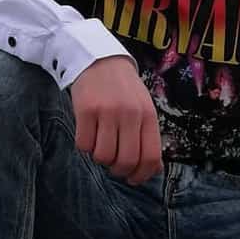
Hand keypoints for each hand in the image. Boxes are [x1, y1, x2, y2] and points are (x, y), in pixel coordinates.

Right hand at [71, 56, 162, 184]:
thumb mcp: (144, 108)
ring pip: (103, 156)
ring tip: (100, 145)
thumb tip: (155, 170)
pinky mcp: (85, 110)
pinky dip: (85, 146)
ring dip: (100, 158)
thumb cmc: (124, 90)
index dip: (141, 175)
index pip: (150, 157)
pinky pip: (84, 145)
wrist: (99, 59)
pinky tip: (88, 134)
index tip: (133, 179)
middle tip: (113, 165)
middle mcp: (130, 114)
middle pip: (125, 161)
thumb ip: (149, 137)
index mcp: (148, 116)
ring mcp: (107, 112)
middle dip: (119, 171)